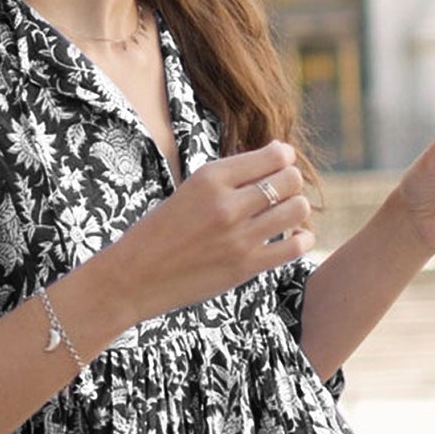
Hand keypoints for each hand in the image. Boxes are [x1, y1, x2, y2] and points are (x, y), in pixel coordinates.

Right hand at [109, 141, 315, 322]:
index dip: (284, 157)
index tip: (280, 162)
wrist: (132, 278)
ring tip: (286, 214)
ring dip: (297, 208)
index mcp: (209, 178)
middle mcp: (226, 204)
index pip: (273, 156)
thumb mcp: (189, 191)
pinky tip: (294, 238)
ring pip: (297, 209)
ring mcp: (238, 237)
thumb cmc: (159, 231)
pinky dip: (302, 240)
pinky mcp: (245, 267)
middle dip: (291, 181)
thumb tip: (278, 156)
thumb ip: (229, 177)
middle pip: (289, 179)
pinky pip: (294, 247)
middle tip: (282, 190)